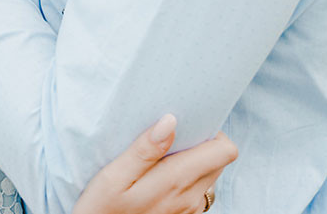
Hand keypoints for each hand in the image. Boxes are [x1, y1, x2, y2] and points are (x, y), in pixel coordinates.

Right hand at [71, 115, 236, 213]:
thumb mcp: (114, 177)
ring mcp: (189, 209)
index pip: (225, 151)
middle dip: (201, 143)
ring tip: (160, 157)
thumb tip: (170, 121)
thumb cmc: (102, 209)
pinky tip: (158, 176)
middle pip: (219, 160)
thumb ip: (144, 149)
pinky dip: (185, 177)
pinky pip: (197, 189)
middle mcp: (190, 197)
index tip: (187, 124)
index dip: (212, 132)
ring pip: (209, 174)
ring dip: (192, 160)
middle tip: (169, 137)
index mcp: (176, 181)